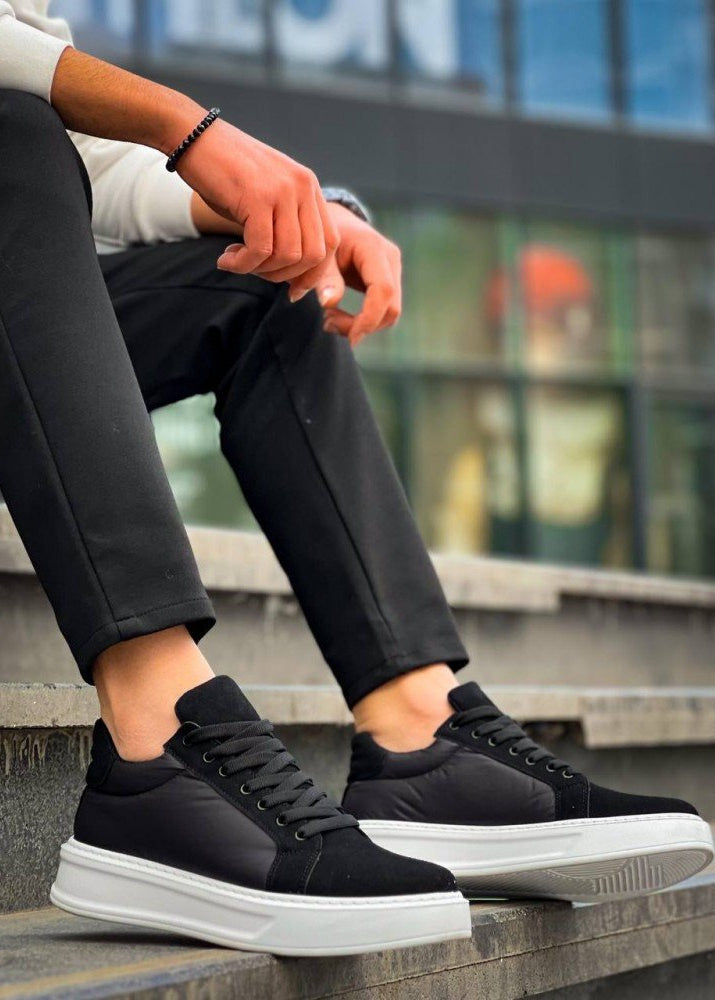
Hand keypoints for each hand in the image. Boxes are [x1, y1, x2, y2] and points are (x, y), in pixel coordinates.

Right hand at [177, 119, 337, 283]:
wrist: (192, 137)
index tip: (291, 290)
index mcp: (309, 187)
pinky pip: (261, 250)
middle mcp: (302, 187)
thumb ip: (284, 227)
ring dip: (260, 270)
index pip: (330, 243)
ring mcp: (282, 190)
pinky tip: (225, 260)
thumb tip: (293, 275)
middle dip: (285, 276)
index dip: (313, 274)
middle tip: (256, 271)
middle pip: (314, 255)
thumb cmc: (223, 173)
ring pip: (288, 256)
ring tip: (236, 262)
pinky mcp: (258, 197)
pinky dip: (243, 265)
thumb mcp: (265, 198)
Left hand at [288, 204, 401, 346]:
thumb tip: (329, 303)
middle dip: (363, 326)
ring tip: (329, 319)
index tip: (349, 338)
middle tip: (327, 324)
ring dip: (362, 326)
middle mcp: (390, 258)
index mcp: (373, 249)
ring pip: (390, 312)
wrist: (331, 221)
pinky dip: (364, 320)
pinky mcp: (389, 279)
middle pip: (391, 307)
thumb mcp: (319, 255)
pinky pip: (384, 309)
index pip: (383, 290)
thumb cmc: (321, 237)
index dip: (369, 318)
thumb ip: (324, 277)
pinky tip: (337, 316)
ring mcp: (393, 269)